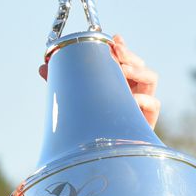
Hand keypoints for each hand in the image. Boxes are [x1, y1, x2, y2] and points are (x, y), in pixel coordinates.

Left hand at [37, 34, 160, 128]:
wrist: (96, 157)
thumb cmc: (87, 126)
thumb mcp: (74, 99)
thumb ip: (62, 82)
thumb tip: (42, 67)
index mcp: (118, 82)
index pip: (125, 59)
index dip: (122, 47)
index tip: (113, 38)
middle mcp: (132, 90)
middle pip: (139, 64)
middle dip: (129, 54)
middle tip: (116, 50)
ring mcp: (142, 104)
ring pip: (151, 78)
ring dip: (138, 70)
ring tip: (123, 69)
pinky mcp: (147, 121)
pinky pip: (153, 104)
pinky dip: (143, 99)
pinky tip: (131, 99)